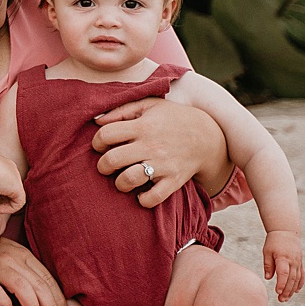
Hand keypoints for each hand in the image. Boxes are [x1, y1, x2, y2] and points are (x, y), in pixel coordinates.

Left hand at [93, 97, 225, 207]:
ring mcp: (163, 165)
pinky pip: (154, 197)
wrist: (208, 136)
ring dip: (119, 183)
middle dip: (103, 166)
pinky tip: (140, 194)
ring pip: (129, 179)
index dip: (97, 142)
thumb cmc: (172, 119)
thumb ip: (121, 110)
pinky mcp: (174, 181)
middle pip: (113, 160)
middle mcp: (151, 146)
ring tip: (122, 180)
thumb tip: (96, 120)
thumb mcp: (149, 105)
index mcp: (143, 126)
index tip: (101, 146)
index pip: (106, 134)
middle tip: (107, 166)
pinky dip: (143, 200)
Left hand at [263, 229, 303, 300]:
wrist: (286, 232)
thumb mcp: (267, 251)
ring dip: (292, 290)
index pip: (283, 273)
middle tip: (281, 300)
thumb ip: (268, 265)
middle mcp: (293, 261)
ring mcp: (298, 262)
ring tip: (285, 298)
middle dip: (286, 291)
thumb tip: (268, 278)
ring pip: (297, 279)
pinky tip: (296, 291)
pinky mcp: (300, 263)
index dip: (281, 283)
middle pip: (291, 279)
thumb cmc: (273, 242)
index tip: (277, 292)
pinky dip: (299, 284)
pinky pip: (302, 275)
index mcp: (283, 258)